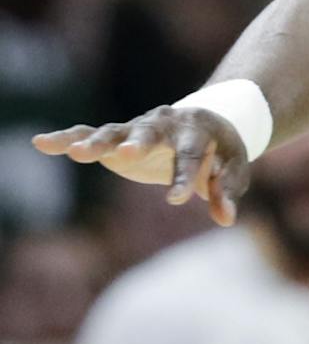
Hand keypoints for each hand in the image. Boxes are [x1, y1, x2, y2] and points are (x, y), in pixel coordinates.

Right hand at [32, 106, 250, 225]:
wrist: (206, 125)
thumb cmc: (221, 153)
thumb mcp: (231, 171)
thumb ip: (225, 193)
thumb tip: (225, 219)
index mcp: (197, 130)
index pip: (190, 155)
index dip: (183, 177)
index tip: (176, 200)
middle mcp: (164, 124)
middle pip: (149, 134)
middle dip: (138, 144)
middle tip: (127, 153)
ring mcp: (137, 129)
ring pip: (114, 133)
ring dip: (96, 142)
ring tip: (77, 153)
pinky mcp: (117, 138)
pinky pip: (89, 134)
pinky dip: (67, 138)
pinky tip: (42, 142)